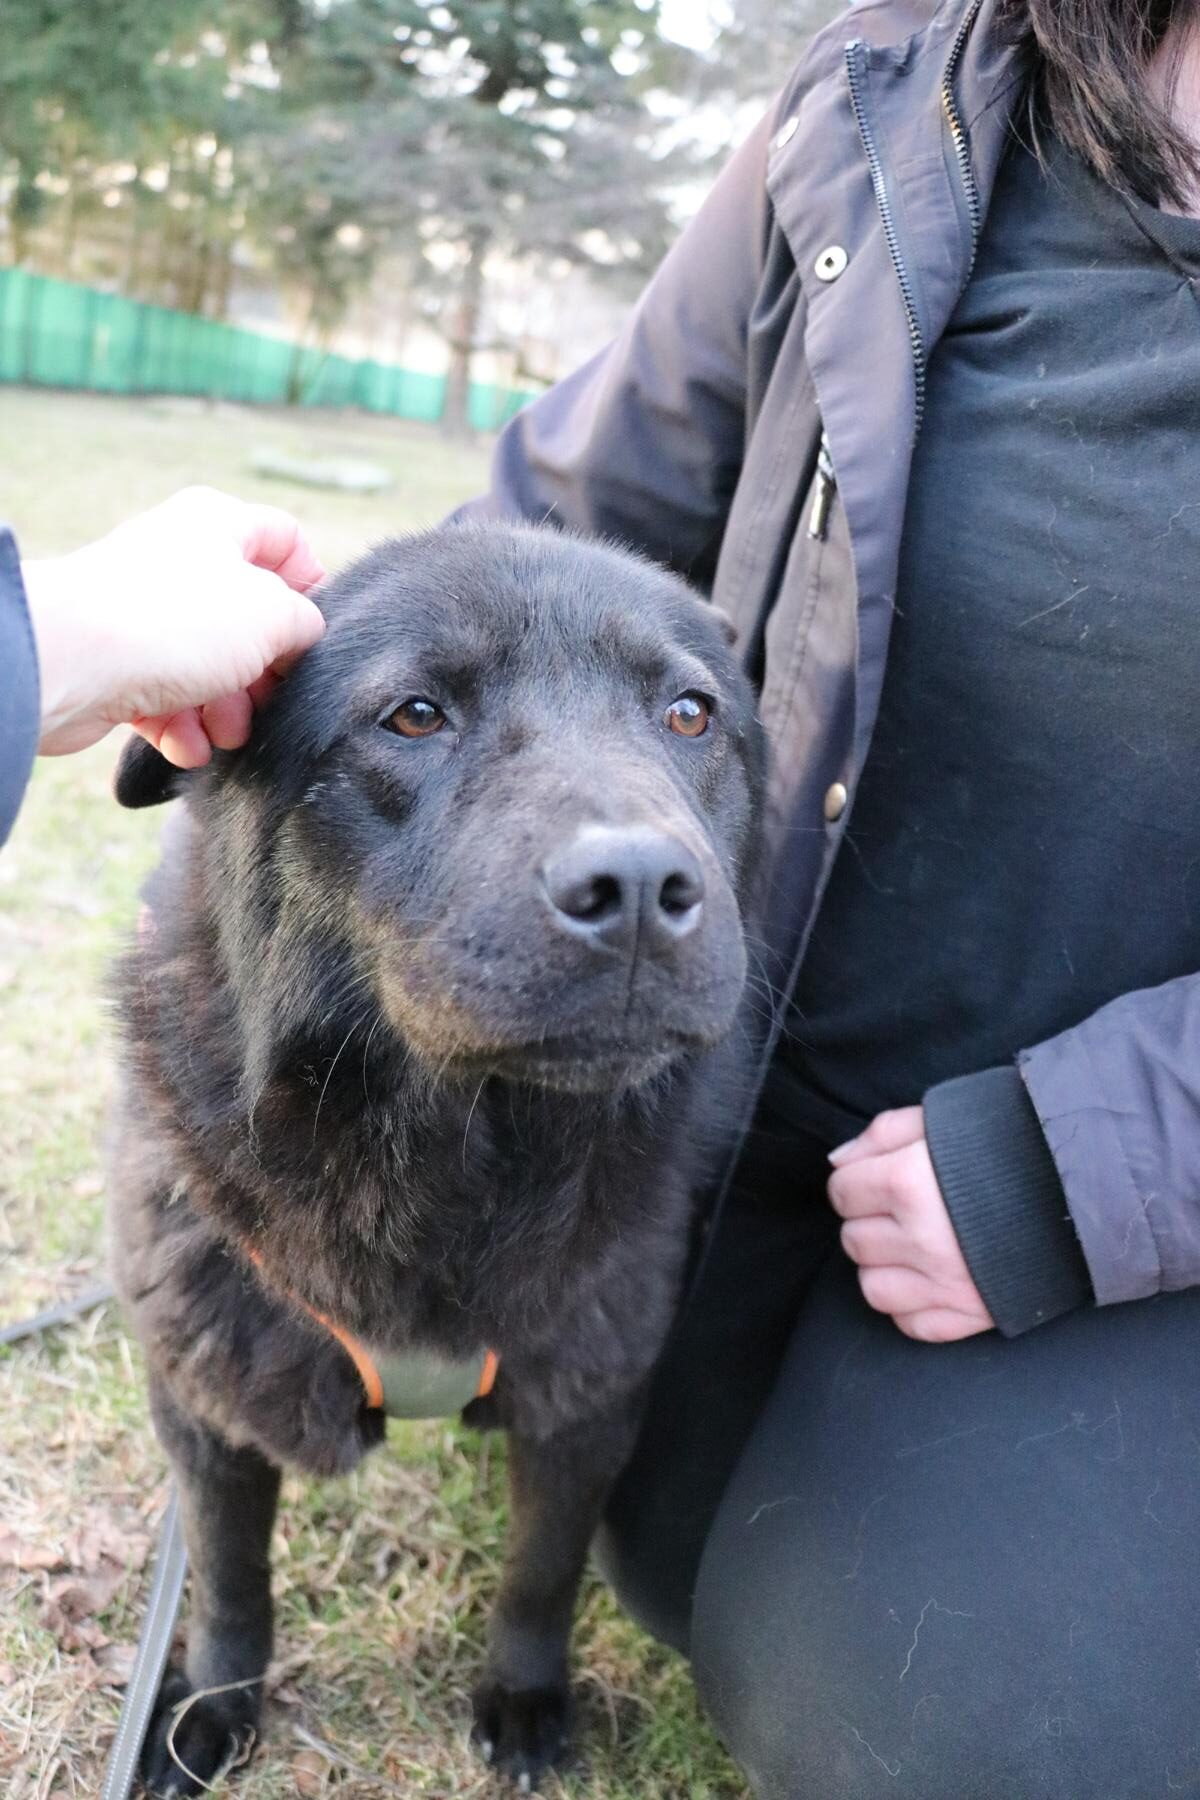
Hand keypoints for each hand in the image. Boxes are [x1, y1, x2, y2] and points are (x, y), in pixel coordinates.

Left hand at [24, 486, 325, 764]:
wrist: (67, 659)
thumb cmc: (175, 622)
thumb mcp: (272, 615)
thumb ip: (304, 623)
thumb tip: (301, 637)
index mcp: (216, 524)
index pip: (284, 539)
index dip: (310, 585)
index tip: (315, 634)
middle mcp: (177, 559)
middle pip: (246, 616)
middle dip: (264, 671)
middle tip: (270, 702)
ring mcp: (142, 610)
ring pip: (206, 663)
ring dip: (225, 709)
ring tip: (225, 735)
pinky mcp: (114, 660)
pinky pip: (162, 694)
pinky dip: (182, 725)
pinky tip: (188, 747)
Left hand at [828, 1107, 992, 1341]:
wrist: (1085, 1184)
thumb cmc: (1008, 1142)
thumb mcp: (941, 1118)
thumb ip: (882, 1134)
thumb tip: (838, 1162)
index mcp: (907, 1183)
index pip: (842, 1192)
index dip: (854, 1183)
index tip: (873, 1180)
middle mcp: (921, 1238)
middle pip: (854, 1240)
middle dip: (868, 1221)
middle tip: (898, 1210)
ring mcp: (946, 1283)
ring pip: (873, 1288)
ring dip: (883, 1267)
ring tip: (909, 1247)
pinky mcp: (972, 1315)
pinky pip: (912, 1325)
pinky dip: (910, 1307)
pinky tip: (927, 1281)